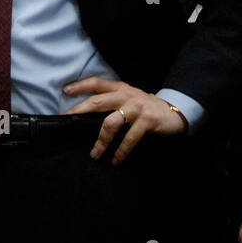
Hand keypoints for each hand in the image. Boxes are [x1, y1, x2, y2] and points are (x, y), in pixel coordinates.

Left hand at [62, 77, 186, 164]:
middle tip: (68, 123)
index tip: (66, 91)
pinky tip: (116, 160)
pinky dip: (121, 151)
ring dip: (101, 141)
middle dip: (80, 113)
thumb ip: (113, 102)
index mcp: (121, 88)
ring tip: (95, 154)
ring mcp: (137, 107)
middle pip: (97, 102)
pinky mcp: (147, 120)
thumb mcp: (130, 99)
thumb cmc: (147, 108)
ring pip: (111, 122)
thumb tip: (89, 115)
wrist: (175, 112)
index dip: (81, 86)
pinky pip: (129, 138)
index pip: (97, 83)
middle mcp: (127, 95)